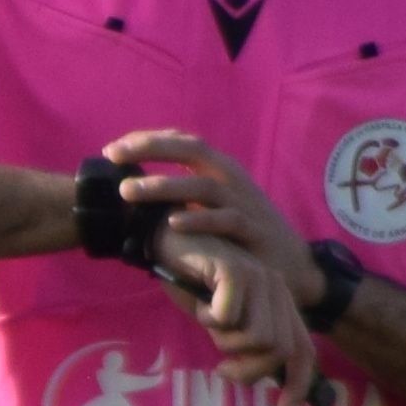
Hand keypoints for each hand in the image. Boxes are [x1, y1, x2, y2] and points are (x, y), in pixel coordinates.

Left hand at [100, 126, 309, 301]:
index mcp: (219, 169)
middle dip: (151, 148)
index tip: (113, 150)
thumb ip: (182, 194)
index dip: (148, 140)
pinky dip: (199, 220)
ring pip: (202, 185)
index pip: (182, 142)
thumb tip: (135, 191)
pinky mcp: (254, 230)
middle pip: (191, 150)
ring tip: (129, 191)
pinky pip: (226, 220)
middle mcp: (231, 178)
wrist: (292, 265)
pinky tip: (173, 222)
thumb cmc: (242, 236)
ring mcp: (244, 202)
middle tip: (114, 156)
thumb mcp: (212, 206)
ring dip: (164, 186)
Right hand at [164, 223, 319, 398]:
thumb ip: (243, 345)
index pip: (302, 351)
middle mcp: (278, 289)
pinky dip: (209, 320)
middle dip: (248, 370)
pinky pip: (230, 318)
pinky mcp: (237, 272)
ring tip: (209, 323)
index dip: (298, 385)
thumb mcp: (222, 324)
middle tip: (222, 368)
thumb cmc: (192, 285)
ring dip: (225, 342)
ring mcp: (260, 277)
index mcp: (280, 303)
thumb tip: (257, 378)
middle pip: (279, 351)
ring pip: (258, 338)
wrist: (165, 241)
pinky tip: (200, 305)